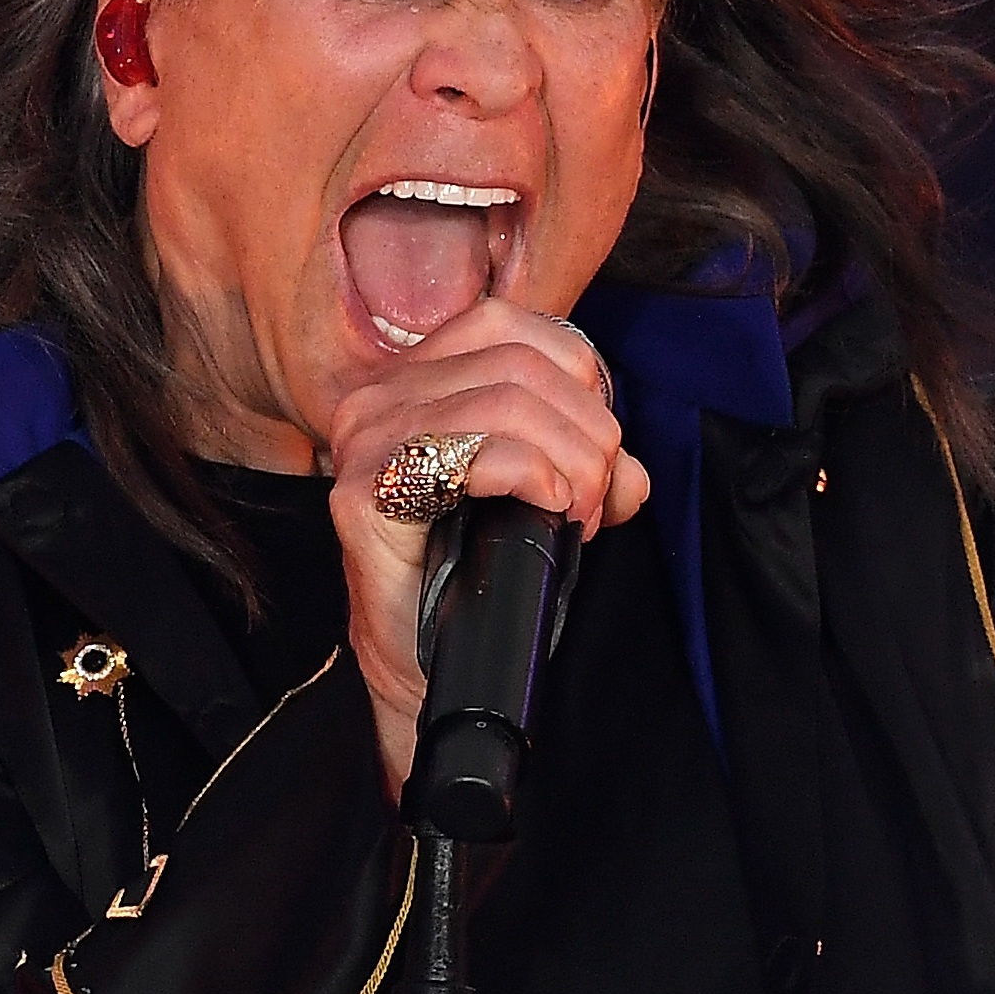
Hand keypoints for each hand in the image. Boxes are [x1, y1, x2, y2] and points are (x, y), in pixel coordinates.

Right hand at [326, 302, 649, 792]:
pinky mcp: (364, 493)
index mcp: (417, 377)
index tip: (596, 449)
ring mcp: (365, 441)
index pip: (513, 327)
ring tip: (576, 515)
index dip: (579, 379)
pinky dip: (532, 473)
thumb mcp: (551, 499)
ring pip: (507, 402)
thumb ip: (591, 464)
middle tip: (595, 500)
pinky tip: (550, 509)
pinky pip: (473, 452)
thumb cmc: (482, 574)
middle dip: (585, 432)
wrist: (430, 666)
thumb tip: (630, 470)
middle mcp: (380, 396)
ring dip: (568, 461)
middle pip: (519, 365)